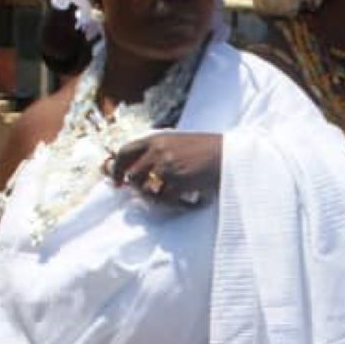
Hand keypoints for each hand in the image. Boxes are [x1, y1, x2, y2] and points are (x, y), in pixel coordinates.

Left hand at [105, 131, 221, 206]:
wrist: (228, 154)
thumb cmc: (206, 149)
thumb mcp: (176, 142)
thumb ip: (157, 152)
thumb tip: (138, 172)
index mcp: (156, 139)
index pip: (124, 152)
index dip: (116, 168)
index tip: (116, 181)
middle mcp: (158, 151)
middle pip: (132, 175)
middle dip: (137, 188)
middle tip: (150, 195)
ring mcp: (167, 166)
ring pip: (146, 191)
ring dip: (156, 199)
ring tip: (171, 198)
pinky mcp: (178, 181)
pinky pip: (165, 200)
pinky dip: (173, 204)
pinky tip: (186, 201)